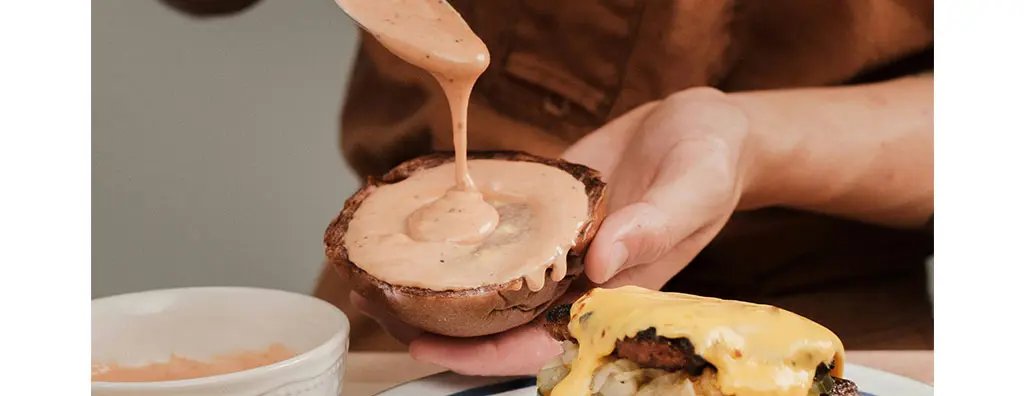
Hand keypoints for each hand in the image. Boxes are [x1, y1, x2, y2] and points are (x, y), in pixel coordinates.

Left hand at [360, 87, 756, 374]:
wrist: (701, 125)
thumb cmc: (711, 162)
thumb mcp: (694, 188)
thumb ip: (653, 225)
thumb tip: (597, 263)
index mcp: (614, 293)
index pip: (545, 342)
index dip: (488, 355)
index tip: (433, 345)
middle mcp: (578, 278)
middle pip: (504, 319)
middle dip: (444, 323)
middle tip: (380, 303)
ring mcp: (557, 245)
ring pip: (493, 278)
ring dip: (442, 281)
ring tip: (380, 271)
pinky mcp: (544, 210)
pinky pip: (498, 229)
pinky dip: (463, 234)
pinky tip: (422, 225)